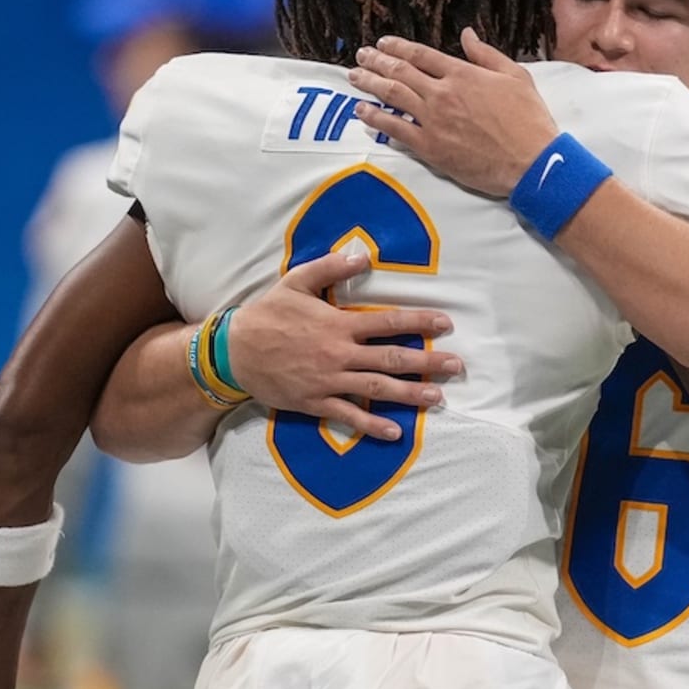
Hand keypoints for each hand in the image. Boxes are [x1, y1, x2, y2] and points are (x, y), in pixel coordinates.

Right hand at [230, 251, 463, 441]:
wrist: (232, 352)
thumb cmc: (268, 314)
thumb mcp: (296, 283)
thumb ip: (330, 269)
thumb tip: (362, 256)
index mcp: (338, 324)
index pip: (388, 321)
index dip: (419, 321)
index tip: (445, 324)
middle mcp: (339, 354)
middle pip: (391, 358)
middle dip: (427, 362)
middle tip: (456, 366)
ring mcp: (328, 381)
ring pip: (376, 387)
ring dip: (409, 393)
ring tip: (438, 397)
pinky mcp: (315, 402)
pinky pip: (348, 415)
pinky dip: (372, 425)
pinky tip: (395, 432)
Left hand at [347, 27, 558, 196]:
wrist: (531, 162)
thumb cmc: (529, 121)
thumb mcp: (515, 76)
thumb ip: (486, 54)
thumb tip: (467, 34)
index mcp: (463, 74)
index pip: (421, 55)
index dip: (398, 47)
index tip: (383, 44)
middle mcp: (443, 93)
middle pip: (400, 72)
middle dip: (376, 61)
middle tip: (360, 57)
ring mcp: (433, 121)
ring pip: (392, 96)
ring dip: (369, 84)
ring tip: (354, 77)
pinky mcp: (430, 147)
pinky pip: (394, 129)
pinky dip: (375, 119)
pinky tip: (362, 111)